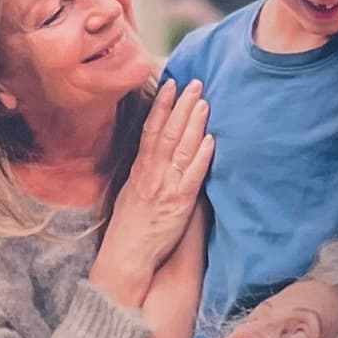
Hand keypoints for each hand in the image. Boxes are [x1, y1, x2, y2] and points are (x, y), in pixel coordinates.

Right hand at [93, 81, 211, 303]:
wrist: (126, 254)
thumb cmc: (129, 227)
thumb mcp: (131, 191)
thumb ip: (145, 170)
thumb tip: (156, 152)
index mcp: (141, 169)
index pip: (151, 129)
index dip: (162, 106)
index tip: (171, 84)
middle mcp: (152, 173)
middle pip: (168, 132)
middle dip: (182, 105)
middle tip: (195, 82)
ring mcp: (165, 187)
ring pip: (180, 148)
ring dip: (193, 123)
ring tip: (204, 102)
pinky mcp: (179, 203)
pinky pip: (191, 176)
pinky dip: (201, 157)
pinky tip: (210, 141)